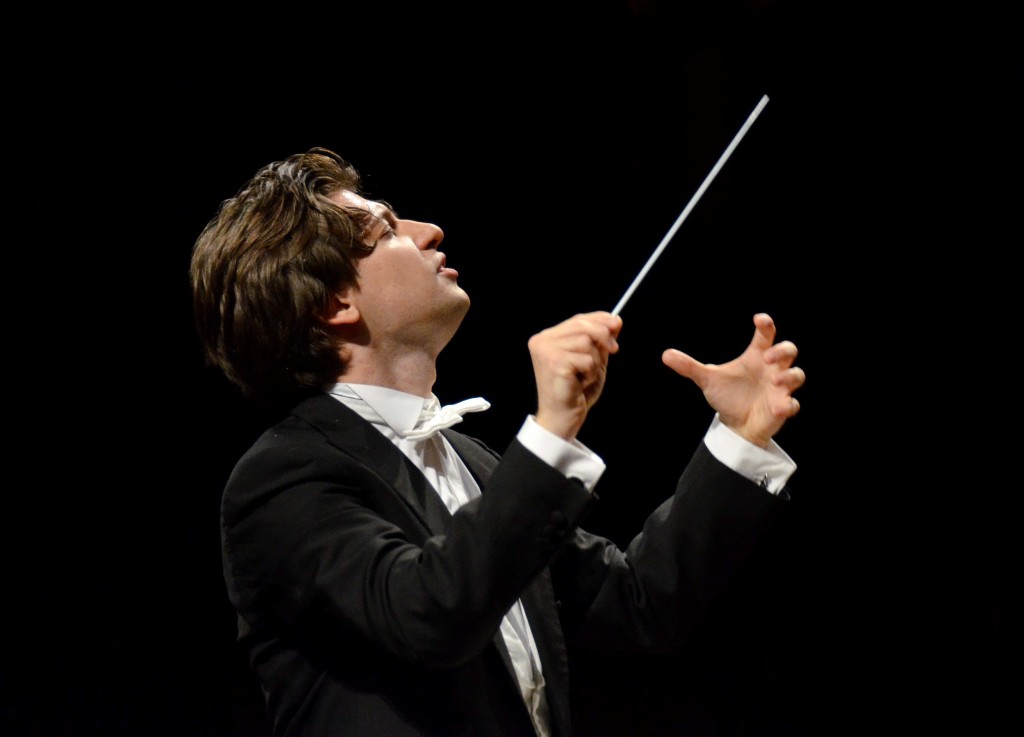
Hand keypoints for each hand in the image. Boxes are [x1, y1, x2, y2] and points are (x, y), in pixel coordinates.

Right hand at [528, 312, 621, 439]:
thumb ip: (601, 341)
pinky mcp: (554, 363)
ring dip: (594, 361)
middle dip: (603, 336)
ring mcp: (546, 351)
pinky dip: (590, 372)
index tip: (617, 324)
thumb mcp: (593, 360)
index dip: (600, 319)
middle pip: (582, 325)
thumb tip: (616, 320)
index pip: (577, 319)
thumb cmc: (576, 391)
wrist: (562, 418)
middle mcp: (542, 341)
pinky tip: (581, 383)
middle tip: (614, 350)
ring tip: (585, 376)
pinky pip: (586, 359)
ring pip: (586, 342)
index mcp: (548, 337)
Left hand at [661, 313, 803, 447]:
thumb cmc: (728, 395)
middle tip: (768, 358)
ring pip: (797, 375)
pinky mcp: (782, 407)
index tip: (760, 320)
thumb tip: (665, 355)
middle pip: (789, 350)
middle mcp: (771, 369)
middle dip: (783, 350)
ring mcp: (779, 388)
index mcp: (756, 356)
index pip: (766, 335)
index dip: (766, 325)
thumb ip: (689, 367)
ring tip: (775, 380)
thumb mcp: (708, 380)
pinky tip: (778, 408)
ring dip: (789, 376)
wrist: (735, 424)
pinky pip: (792, 405)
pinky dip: (787, 405)